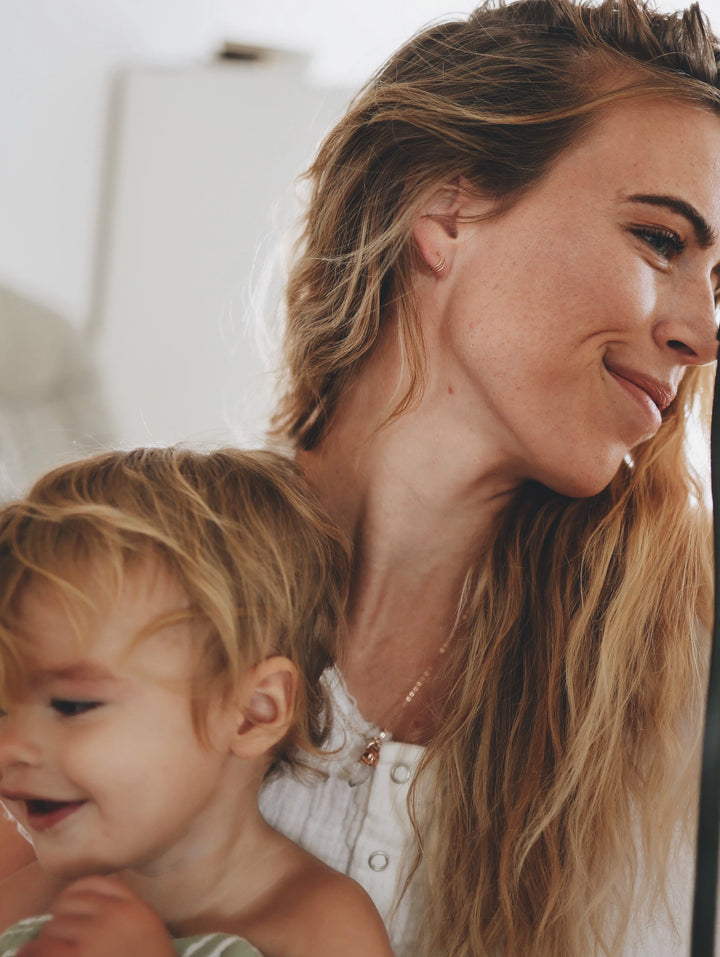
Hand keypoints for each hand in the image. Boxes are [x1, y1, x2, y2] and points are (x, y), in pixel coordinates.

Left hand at [16, 875, 175, 956]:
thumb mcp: (149, 930)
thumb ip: (127, 913)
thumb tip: (92, 910)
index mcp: (134, 907)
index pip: (96, 883)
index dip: (75, 892)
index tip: (66, 905)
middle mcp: (115, 914)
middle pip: (71, 902)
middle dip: (60, 918)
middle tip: (57, 934)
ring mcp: (96, 935)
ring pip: (55, 925)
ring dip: (49, 939)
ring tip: (51, 951)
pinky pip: (47, 947)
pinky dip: (37, 952)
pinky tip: (35, 955)